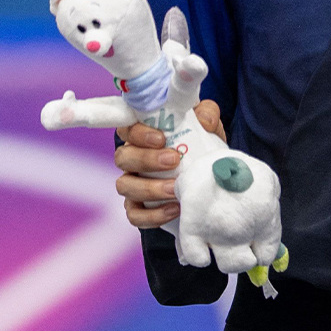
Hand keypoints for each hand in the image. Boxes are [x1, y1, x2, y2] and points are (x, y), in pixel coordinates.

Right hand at [113, 100, 225, 228]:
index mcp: (141, 134)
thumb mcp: (207, 123)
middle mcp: (131, 158)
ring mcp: (132, 183)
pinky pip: (135, 215)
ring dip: (149, 189)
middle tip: (173, 160)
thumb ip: (206, 114)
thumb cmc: (201, 141)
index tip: (161, 138)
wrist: (208, 172)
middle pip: (123, 157)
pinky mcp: (138, 208)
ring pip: (125, 186)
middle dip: (146, 159)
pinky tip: (174, 209)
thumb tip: (205, 122)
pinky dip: (152, 215)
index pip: (127, 129)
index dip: (139, 134)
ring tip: (174, 189)